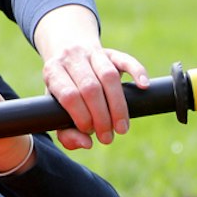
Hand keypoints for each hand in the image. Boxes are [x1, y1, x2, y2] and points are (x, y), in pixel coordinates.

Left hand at [34, 4, 143, 150]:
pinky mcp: (112, 53)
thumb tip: (86, 144)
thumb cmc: (63, 90)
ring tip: (121, 128)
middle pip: (90, 87)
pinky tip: (143, 87)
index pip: (69, 95)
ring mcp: (93, 53)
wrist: (68, 54)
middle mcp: (72, 58)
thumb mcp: (55, 109)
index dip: (82, 116)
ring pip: (109, 76)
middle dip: (101, 117)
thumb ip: (65, 132)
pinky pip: (126, 60)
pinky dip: (137, 72)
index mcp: (53, 72)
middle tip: (107, 137)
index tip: (89, 131)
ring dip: (118, 105)